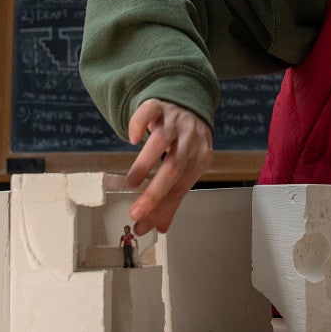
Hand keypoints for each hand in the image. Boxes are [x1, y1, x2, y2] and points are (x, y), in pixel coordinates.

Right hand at [125, 99, 213, 233]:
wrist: (189, 103)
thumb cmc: (184, 142)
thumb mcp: (184, 168)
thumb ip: (171, 197)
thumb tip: (157, 228)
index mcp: (199, 158)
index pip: (181, 186)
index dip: (163, 206)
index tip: (142, 224)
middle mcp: (190, 139)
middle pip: (175, 168)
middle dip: (155, 193)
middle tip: (136, 213)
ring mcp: (175, 121)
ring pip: (162, 141)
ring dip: (145, 163)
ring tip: (131, 183)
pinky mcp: (159, 105)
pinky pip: (150, 112)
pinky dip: (140, 124)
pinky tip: (133, 138)